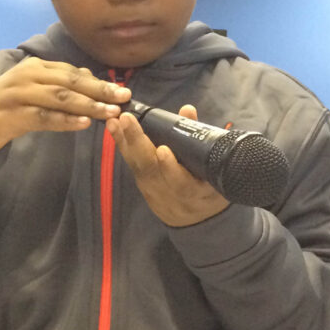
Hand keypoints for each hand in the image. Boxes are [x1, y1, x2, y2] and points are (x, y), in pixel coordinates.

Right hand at [0, 57, 130, 150]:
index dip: (98, 82)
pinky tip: (83, 123)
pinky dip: (65, 120)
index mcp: (36, 66)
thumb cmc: (9, 104)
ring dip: (88, 105)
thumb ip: (59, 83)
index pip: (72, 72)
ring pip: (61, 98)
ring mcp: (21, 94)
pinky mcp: (15, 114)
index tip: (121, 91)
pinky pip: (45, 117)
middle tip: (123, 98)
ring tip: (109, 112)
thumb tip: (90, 79)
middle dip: (100, 91)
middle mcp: (29, 75)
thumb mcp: (34, 87)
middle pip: (70, 82)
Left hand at [107, 104, 229, 226]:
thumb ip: (201, 140)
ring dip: (124, 143)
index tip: (164, 150)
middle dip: (138, 143)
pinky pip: (132, 166)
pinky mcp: (142, 186)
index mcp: (195, 193)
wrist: (196, 219)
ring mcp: (153, 192)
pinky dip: (123, 147)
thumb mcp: (214, 170)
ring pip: (137, 167)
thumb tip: (187, 110)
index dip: (171, 168)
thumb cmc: (210, 188)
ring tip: (114, 121)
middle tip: (128, 120)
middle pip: (151, 170)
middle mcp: (170, 195)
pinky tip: (114, 130)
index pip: (180, 183)